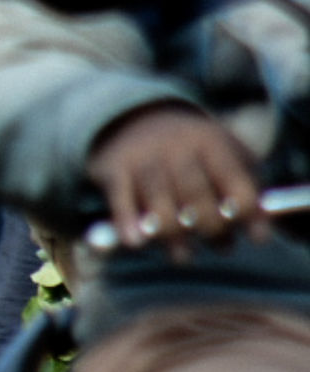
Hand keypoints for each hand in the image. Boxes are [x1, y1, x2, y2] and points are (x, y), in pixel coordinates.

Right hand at [89, 102, 270, 261]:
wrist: (134, 115)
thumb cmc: (194, 152)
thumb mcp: (227, 155)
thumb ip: (247, 191)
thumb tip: (259, 233)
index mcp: (211, 141)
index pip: (236, 186)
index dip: (247, 216)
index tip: (255, 237)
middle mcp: (175, 144)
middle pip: (197, 198)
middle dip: (212, 229)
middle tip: (219, 245)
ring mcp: (141, 155)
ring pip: (160, 207)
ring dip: (174, 238)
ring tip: (182, 255)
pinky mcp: (112, 167)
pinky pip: (120, 201)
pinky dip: (127, 223)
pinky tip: (136, 242)